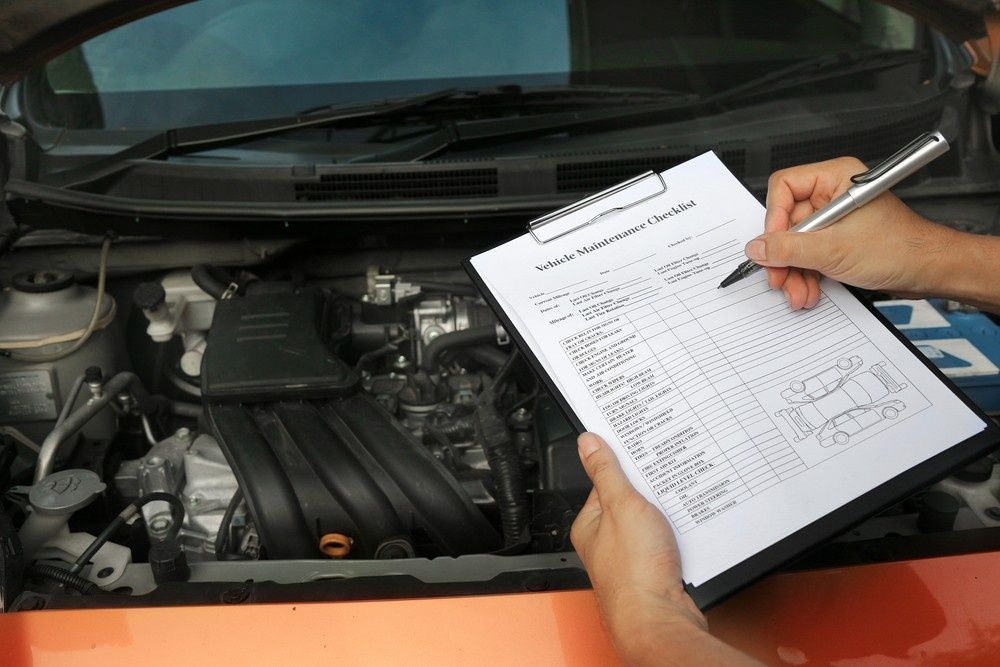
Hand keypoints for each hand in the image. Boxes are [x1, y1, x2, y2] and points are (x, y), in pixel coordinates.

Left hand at [571, 433, 761, 664]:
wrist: (659, 619)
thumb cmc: (633, 571)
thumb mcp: (620, 505)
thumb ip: (605, 471)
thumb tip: (588, 442)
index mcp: (590, 524)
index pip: (606, 482)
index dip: (625, 468)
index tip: (641, 455)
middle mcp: (607, 542)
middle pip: (630, 502)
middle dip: (650, 494)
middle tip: (663, 486)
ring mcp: (631, 558)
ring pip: (652, 524)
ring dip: (666, 517)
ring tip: (673, 514)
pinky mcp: (653, 572)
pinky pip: (667, 544)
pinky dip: (677, 537)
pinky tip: (683, 536)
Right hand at [747, 157, 959, 308]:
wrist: (928, 271)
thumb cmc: (900, 248)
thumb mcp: (834, 249)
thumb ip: (790, 248)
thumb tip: (758, 248)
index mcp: (835, 178)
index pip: (785, 187)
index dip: (774, 218)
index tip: (772, 245)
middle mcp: (833, 195)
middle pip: (787, 221)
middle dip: (783, 256)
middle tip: (779, 277)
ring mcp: (834, 219)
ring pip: (796, 243)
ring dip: (793, 272)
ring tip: (798, 292)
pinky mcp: (837, 240)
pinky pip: (809, 255)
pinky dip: (805, 275)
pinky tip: (808, 291)